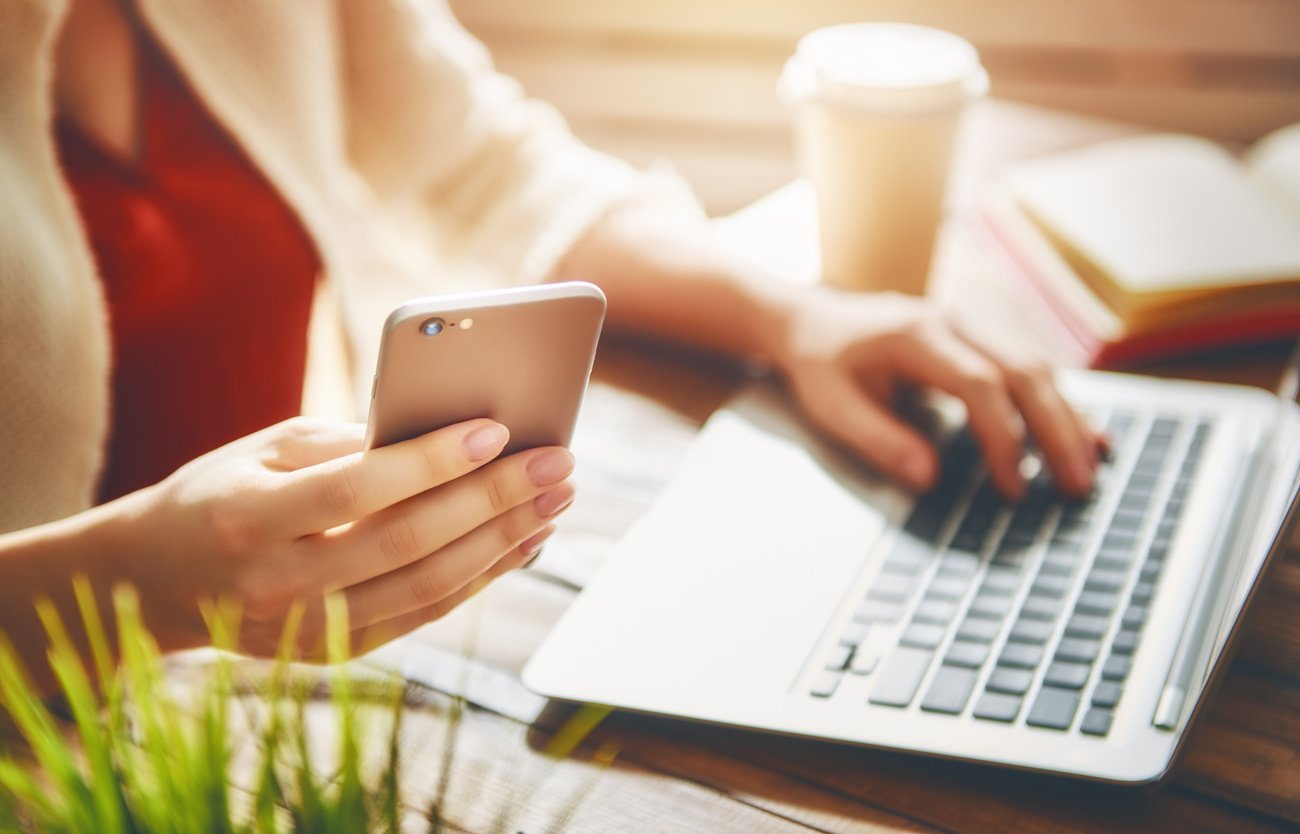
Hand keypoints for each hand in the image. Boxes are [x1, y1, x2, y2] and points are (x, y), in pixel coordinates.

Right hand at [110, 417, 573, 656]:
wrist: (157, 580)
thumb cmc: (221, 492)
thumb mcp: (264, 449)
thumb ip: (346, 441)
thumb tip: (445, 427)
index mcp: (249, 517)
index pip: (357, 488)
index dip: (431, 460)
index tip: (496, 428)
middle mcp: (277, 582)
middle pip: (408, 542)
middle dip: (494, 499)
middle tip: (558, 463)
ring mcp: (306, 628)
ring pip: (427, 587)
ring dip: (503, 542)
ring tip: (555, 500)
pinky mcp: (333, 652)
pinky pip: (423, 613)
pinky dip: (479, 577)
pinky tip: (522, 541)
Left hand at [770, 289, 1103, 499]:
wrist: (808, 320)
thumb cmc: (818, 363)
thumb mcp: (832, 406)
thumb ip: (880, 440)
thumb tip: (930, 479)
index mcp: (918, 336)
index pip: (979, 384)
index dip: (1003, 437)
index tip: (1012, 487)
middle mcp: (954, 323)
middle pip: (1024, 371)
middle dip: (1057, 430)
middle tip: (1078, 484)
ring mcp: (970, 326)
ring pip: (1035, 367)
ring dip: (1066, 417)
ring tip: (1090, 468)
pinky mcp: (976, 340)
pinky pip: (1026, 368)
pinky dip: (1055, 403)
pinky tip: (1083, 433)